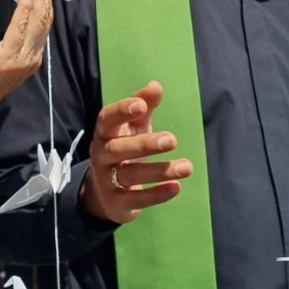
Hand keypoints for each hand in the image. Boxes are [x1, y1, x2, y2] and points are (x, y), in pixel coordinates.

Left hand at [0, 0, 51, 126]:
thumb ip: (11, 41)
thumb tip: (19, 18)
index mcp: (31, 56)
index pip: (43, 18)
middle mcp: (32, 57)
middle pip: (44, 13)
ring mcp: (22, 60)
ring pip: (36, 17)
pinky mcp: (7, 61)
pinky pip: (20, 29)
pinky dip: (26, 8)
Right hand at [79, 81, 191, 223]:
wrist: (105, 194)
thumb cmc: (125, 150)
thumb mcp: (133, 127)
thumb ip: (143, 106)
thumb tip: (155, 86)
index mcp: (105, 134)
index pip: (106, 119)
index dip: (121, 111)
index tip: (141, 105)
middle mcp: (101, 156)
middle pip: (117, 149)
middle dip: (144, 144)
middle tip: (172, 140)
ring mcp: (107, 180)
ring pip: (130, 175)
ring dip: (159, 170)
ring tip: (186, 167)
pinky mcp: (117, 203)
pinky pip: (136, 199)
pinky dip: (157, 194)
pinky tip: (176, 187)